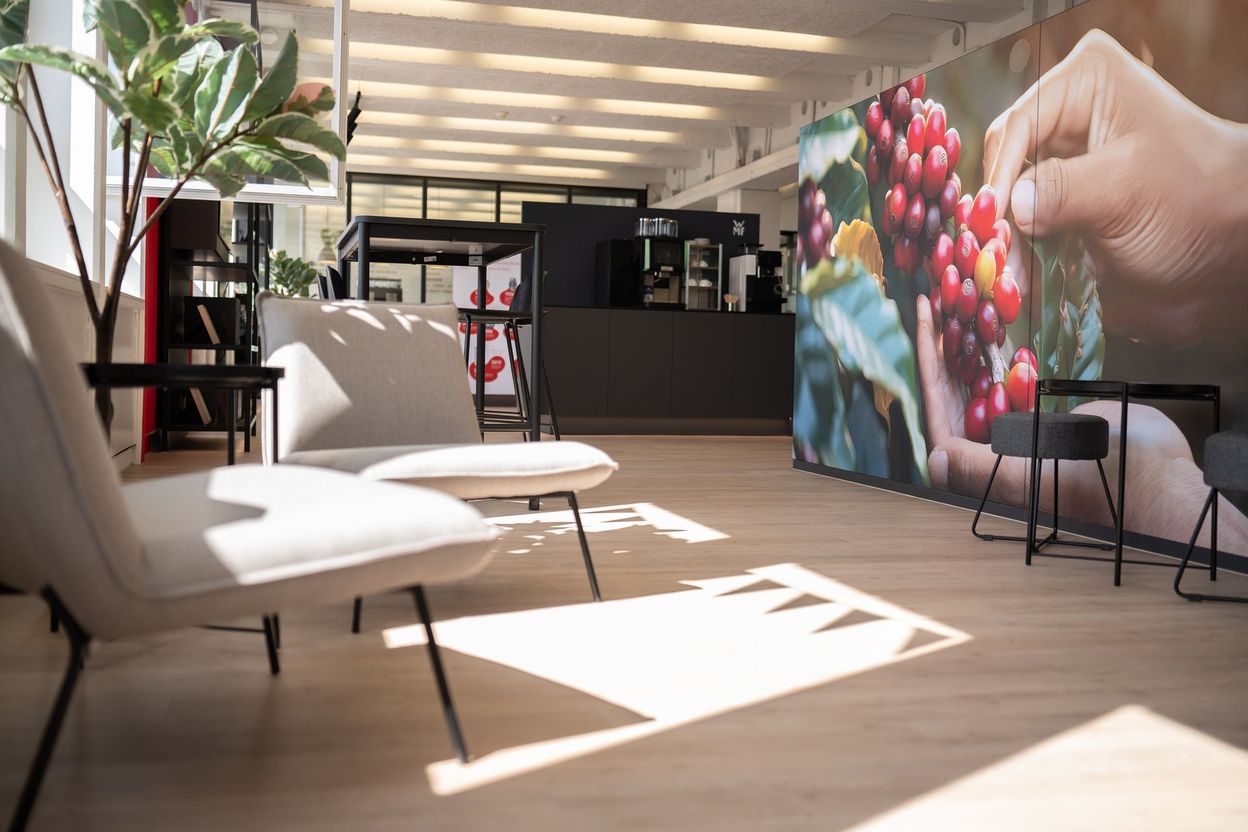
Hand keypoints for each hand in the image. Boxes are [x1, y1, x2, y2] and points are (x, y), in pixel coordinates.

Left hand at [915, 296, 1247, 550]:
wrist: (1156, 481)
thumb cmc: (1096, 486)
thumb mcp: (1033, 475)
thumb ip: (981, 469)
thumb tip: (934, 459)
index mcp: (980, 468)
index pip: (939, 408)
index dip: (930, 360)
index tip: (926, 315)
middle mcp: (990, 450)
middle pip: (955, 390)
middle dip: (946, 344)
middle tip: (940, 295)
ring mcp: (1017, 433)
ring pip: (982, 381)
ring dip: (970, 342)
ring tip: (962, 299)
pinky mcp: (1041, 419)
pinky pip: (1013, 380)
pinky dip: (1004, 352)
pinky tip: (996, 320)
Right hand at [983, 29, 1247, 343]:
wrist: (1226, 258)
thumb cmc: (1196, 201)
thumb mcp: (1128, 187)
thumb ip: (1063, 191)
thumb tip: (1013, 206)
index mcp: (1086, 84)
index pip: (1017, 124)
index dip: (1002, 173)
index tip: (995, 220)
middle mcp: (1067, 119)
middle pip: (1004, 163)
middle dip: (1000, 210)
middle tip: (997, 253)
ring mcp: (1061, 166)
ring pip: (1006, 201)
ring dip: (1005, 240)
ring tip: (1007, 274)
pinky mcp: (1059, 209)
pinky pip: (1019, 230)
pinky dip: (1016, 255)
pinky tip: (1018, 279)